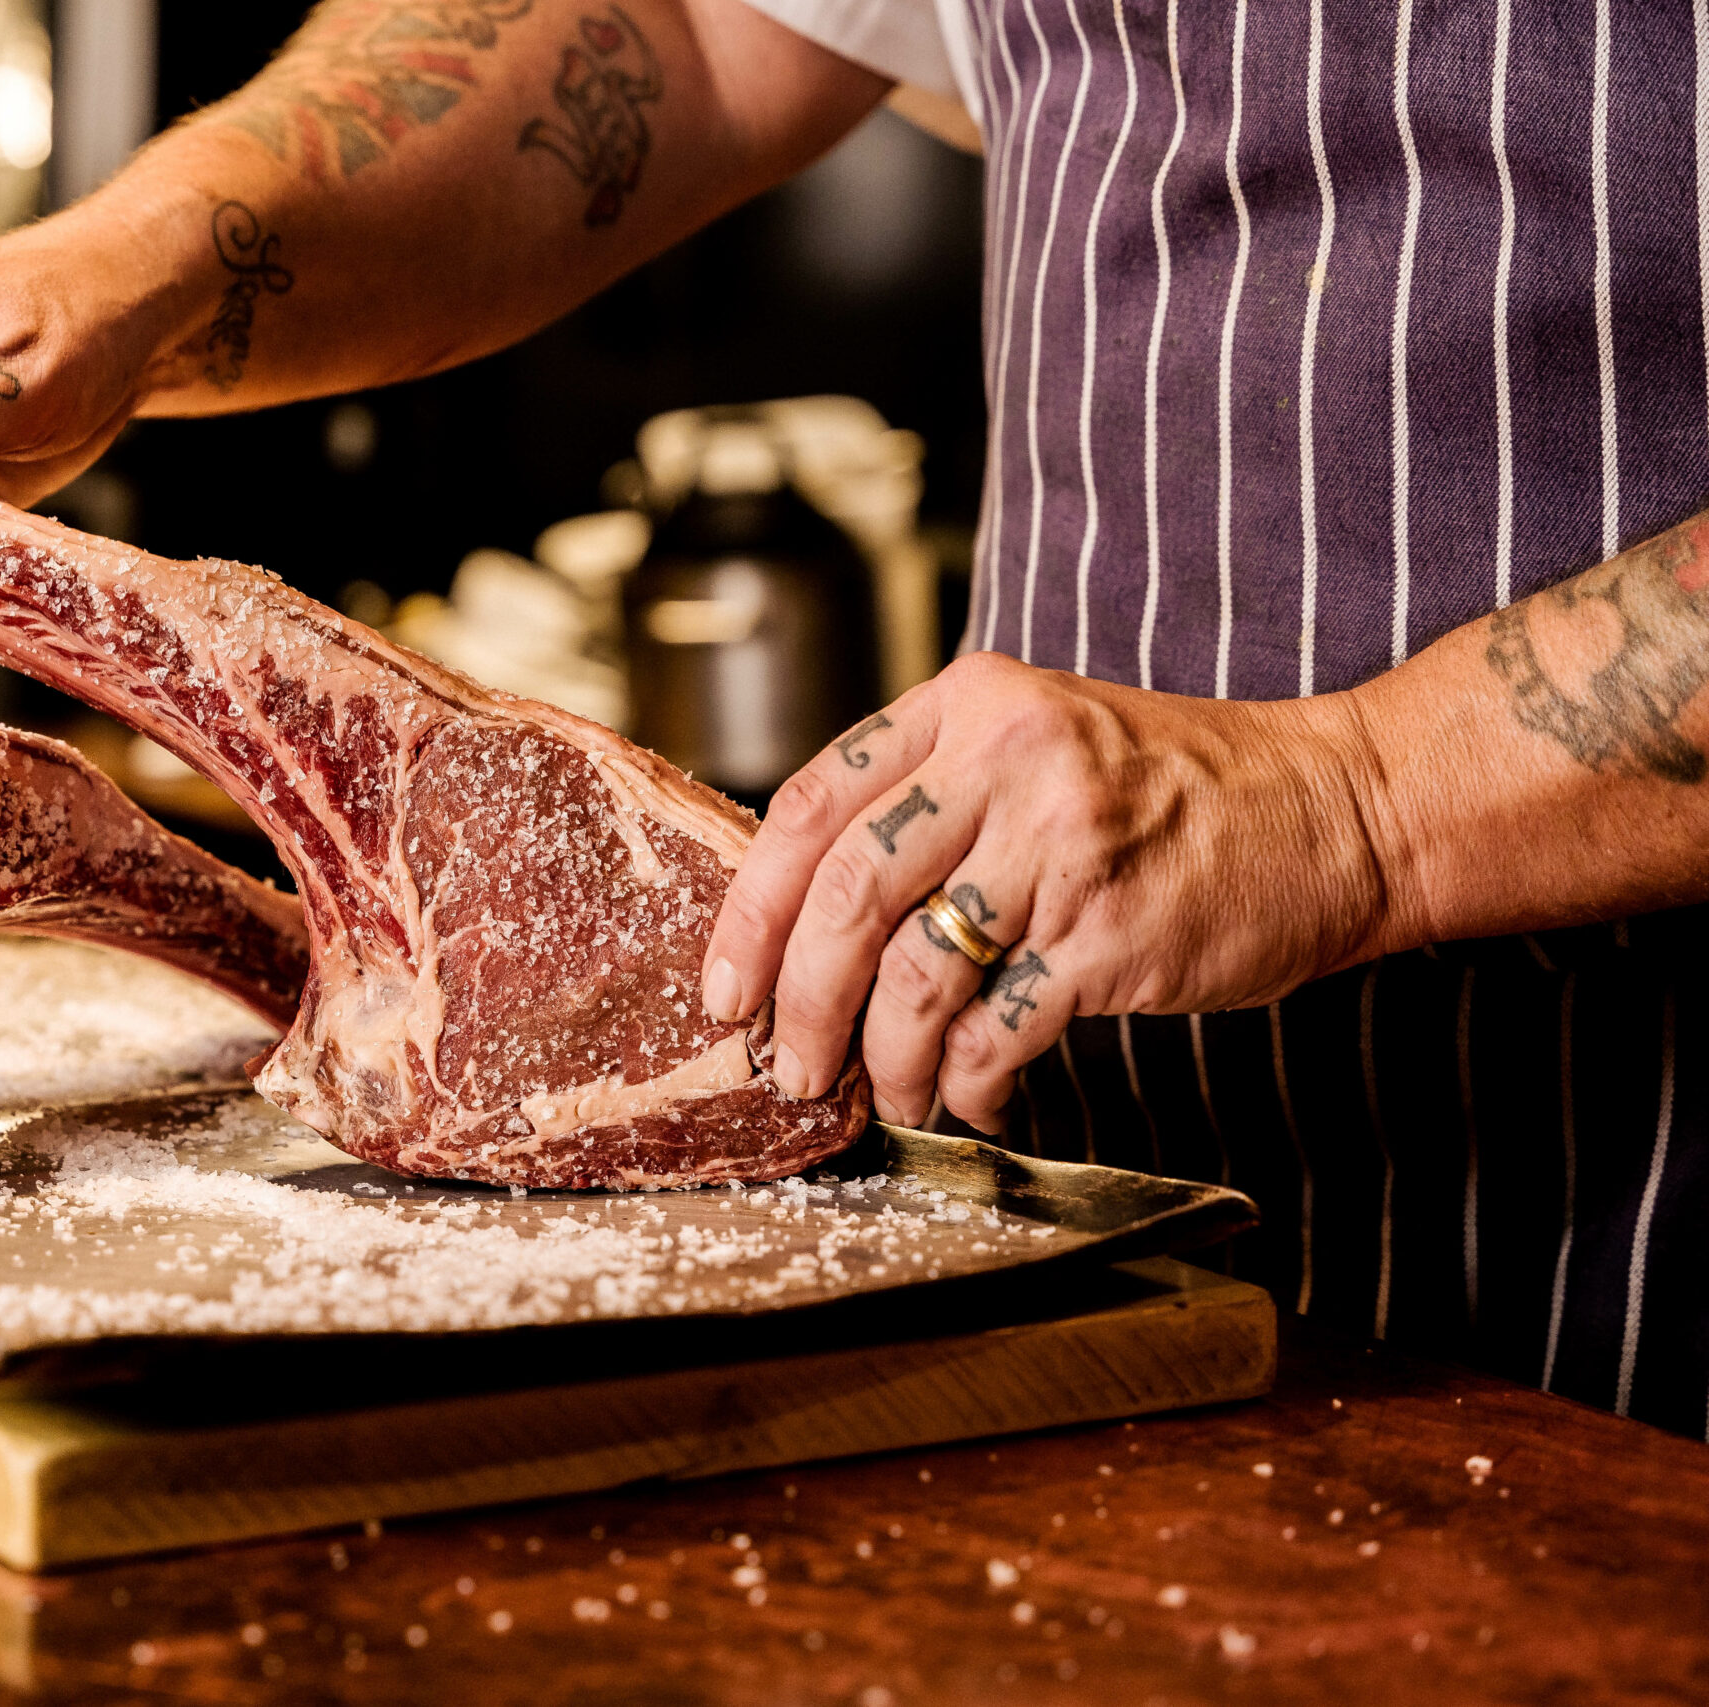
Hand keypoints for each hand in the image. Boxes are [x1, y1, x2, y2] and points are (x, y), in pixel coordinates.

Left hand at [699, 651, 1397, 1131]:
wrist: (1341, 807)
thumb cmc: (1176, 791)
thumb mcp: (1039, 741)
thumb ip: (932, 800)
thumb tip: (806, 920)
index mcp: (969, 705)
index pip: (809, 804)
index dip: (748, 908)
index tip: (723, 985)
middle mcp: (1008, 759)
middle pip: (845, 893)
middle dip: (799, 1000)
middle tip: (790, 1068)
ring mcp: (1064, 844)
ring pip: (915, 973)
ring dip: (884, 1059)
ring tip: (884, 1098)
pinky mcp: (1114, 932)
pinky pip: (999, 1028)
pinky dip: (971, 1082)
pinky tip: (970, 1100)